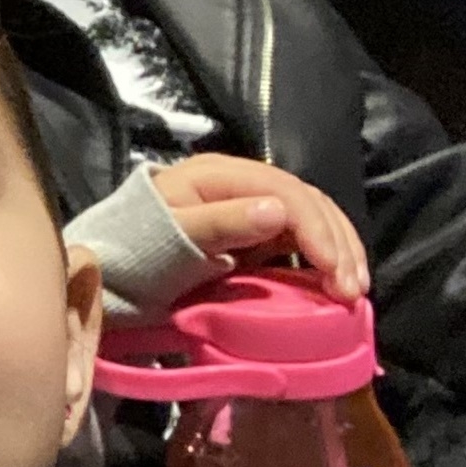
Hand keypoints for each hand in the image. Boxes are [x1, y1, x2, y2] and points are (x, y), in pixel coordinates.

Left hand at [147, 153, 368, 299]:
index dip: (317, 232)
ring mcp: (249, 204)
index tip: (336, 274)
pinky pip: (300, 237)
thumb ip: (220, 224)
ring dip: (339, 250)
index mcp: (219, 175)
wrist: (110, 269)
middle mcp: (240, 182)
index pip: (286, 193)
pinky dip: (324, 257)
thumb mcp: (170, 240)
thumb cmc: (134, 253)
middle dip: (337, 243)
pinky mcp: (254, 230)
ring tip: (355, 290)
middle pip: (307, 201)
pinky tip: (338, 282)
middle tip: (353, 291)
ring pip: (312, 217)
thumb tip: (278, 211)